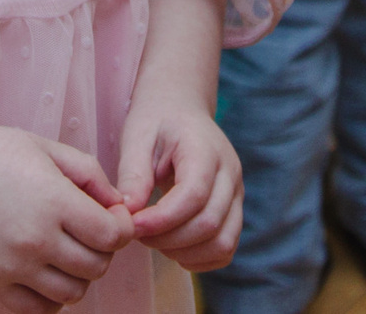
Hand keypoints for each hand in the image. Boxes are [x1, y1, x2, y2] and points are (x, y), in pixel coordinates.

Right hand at [0, 122, 135, 311]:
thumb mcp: (45, 148)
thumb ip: (89, 173)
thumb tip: (119, 205)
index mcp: (53, 200)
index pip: (113, 235)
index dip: (122, 226)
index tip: (111, 216)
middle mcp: (34, 238)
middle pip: (97, 266)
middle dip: (102, 250)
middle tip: (88, 231)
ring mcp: (11, 265)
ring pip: (72, 293)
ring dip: (78, 275)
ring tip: (65, 251)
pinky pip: (39, 309)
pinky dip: (51, 297)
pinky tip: (45, 271)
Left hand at [116, 88, 240, 272]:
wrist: (180, 108)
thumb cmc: (156, 121)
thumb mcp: (137, 137)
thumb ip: (133, 174)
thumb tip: (128, 213)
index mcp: (206, 149)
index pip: (193, 195)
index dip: (161, 219)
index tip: (132, 225)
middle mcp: (230, 173)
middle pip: (209, 223)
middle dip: (168, 239)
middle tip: (137, 234)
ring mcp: (237, 193)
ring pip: (223, 242)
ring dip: (184, 252)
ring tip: (154, 240)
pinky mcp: (234, 209)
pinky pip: (227, 247)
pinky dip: (201, 258)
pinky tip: (174, 248)